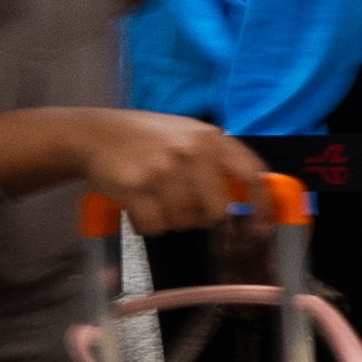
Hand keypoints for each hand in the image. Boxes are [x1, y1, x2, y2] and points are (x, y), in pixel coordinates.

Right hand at [0, 107, 263, 234]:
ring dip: (172, 220)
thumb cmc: (152, 138)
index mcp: (212, 139)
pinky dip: (148, 224)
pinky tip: (140, 206)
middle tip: (186, 206)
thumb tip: (253, 194)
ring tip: (157, 199)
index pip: (251, 174)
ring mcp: (162, 171)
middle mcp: (191, 153)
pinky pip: (155, 227)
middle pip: (216, 211)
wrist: (98, 134)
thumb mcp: (192, 136)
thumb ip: (220, 160)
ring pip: (184, 222)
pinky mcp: (134, 188)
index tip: (263, 226)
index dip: (262, 204)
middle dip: (203, 217)